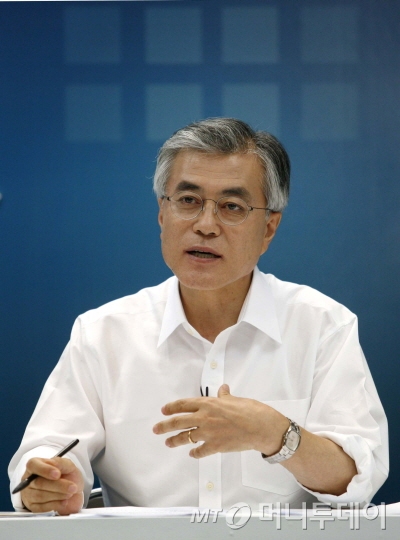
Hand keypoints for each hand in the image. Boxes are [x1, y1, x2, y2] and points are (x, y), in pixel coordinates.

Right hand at [20, 457, 83, 514]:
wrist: (72, 492)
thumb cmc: (67, 476)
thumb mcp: (68, 466)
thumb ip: (61, 463)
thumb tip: (54, 464)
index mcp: (36, 464)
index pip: (33, 465)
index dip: (45, 470)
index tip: (57, 474)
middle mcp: (29, 479)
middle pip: (39, 483)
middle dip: (58, 485)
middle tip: (72, 487)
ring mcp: (29, 494)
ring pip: (40, 496)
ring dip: (58, 495)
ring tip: (70, 493)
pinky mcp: (33, 507)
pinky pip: (41, 508)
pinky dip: (55, 505)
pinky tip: (64, 502)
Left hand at [153, 384, 287, 457]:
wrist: (261, 427)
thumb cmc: (250, 410)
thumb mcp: (235, 399)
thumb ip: (225, 395)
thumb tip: (223, 389)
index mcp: (208, 403)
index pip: (184, 404)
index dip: (172, 407)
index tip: (164, 410)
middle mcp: (204, 417)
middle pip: (179, 421)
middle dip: (165, 426)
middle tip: (156, 429)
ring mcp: (208, 433)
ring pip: (186, 437)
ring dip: (175, 440)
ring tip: (168, 443)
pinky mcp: (215, 446)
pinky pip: (200, 450)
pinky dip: (195, 453)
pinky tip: (192, 454)